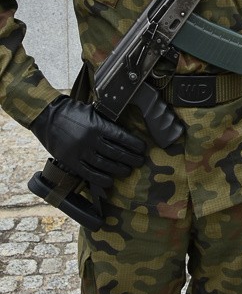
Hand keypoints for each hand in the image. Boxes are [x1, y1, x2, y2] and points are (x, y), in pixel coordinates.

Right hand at [31, 96, 145, 189]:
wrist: (47, 116)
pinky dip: (100, 179)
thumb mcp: (92, 112)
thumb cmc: (73, 112)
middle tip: (139, 162)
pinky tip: (110, 181)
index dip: (133, 144)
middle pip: (115, 152)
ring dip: (118, 169)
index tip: (142, 149)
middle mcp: (90, 139)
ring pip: (104, 164)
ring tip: (128, 171)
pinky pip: (88, 173)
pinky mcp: (70, 161)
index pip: (120, 137)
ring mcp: (80, 151)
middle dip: (130, 158)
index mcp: (97, 125)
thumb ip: (106, 123)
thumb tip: (124, 134)